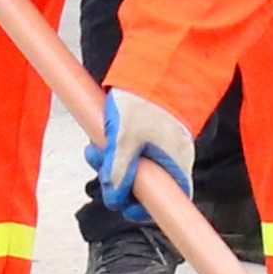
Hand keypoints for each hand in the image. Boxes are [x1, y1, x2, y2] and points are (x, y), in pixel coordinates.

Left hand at [83, 88, 196, 226]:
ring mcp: (166, 145)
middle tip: (98, 164)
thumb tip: (114, 197)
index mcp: (177, 163)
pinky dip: (118, 149)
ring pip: (137, 167)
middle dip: (119, 181)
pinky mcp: (155, 134)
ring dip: (113, 163)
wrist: (157, 63)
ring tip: (96, 147)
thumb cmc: (144, 100)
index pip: (170, 202)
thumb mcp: (124, 138)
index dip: (147, 210)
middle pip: (148, 186)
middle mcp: (175, 158)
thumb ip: (118, 170)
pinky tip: (103, 138)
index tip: (125, 206)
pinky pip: (136, 151)